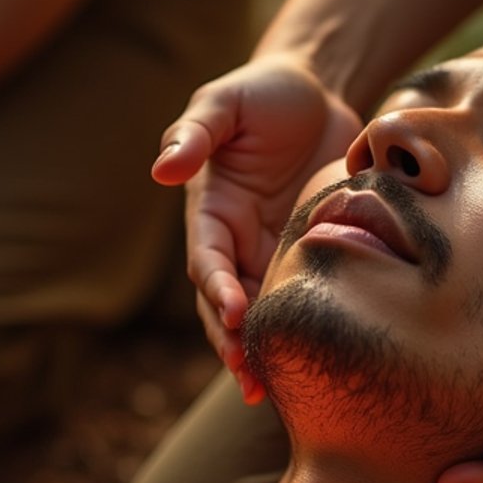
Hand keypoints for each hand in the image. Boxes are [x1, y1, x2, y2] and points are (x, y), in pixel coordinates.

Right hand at [152, 54, 361, 398]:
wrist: (319, 92)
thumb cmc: (266, 93)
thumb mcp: (226, 101)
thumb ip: (197, 131)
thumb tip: (163, 168)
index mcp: (211, 212)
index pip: (206, 259)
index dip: (217, 287)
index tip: (234, 310)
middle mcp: (234, 244)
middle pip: (224, 304)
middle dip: (231, 341)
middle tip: (247, 374)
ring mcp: (268, 256)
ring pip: (256, 316)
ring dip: (258, 352)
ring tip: (268, 390)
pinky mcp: (304, 260)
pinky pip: (296, 304)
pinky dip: (297, 335)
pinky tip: (310, 369)